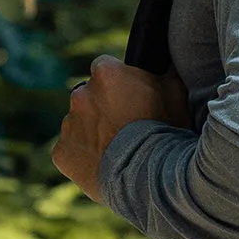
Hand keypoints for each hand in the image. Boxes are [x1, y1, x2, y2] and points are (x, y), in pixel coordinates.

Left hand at [52, 55, 191, 203]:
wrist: (149, 178)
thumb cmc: (167, 132)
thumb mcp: (177, 94)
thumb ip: (166, 72)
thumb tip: (168, 61)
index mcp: (106, 73)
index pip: (106, 67)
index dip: (120, 82)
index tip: (132, 96)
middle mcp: (80, 94)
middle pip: (89, 96)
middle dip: (104, 107)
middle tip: (128, 127)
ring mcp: (68, 124)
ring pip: (80, 124)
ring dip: (94, 132)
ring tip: (120, 150)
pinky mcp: (61, 152)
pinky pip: (71, 150)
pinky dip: (84, 156)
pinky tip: (106, 165)